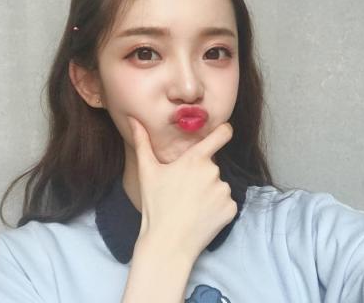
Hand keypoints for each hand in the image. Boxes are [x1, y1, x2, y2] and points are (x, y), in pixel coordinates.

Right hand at [127, 116, 236, 262]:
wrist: (167, 243)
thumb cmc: (155, 205)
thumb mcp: (147, 171)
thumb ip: (142, 142)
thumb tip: (132, 119)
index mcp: (195, 159)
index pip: (221, 135)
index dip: (224, 130)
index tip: (223, 130)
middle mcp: (214, 172)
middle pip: (211, 166)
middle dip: (201, 174)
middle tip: (184, 191)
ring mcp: (224, 191)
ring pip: (219, 185)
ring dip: (209, 191)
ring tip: (191, 205)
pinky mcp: (230, 209)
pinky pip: (226, 202)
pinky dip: (217, 207)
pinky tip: (201, 215)